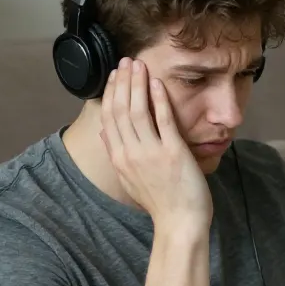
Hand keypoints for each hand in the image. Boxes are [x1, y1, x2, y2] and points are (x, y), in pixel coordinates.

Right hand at [100, 57, 212, 230]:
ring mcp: (151, 152)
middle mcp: (130, 154)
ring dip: (137, 85)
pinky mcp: (172, 152)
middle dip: (122, 82)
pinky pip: (163, 120)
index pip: (109, 118)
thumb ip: (118, 154)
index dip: (110, 93)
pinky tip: (157, 84)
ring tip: (139, 66)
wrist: (179, 223)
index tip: (114, 75)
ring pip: (137, 111)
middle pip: (120, 110)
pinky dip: (158, 100)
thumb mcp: (130, 179)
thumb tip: (105, 134)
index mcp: (119, 159)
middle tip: (126, 61)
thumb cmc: (160, 202)